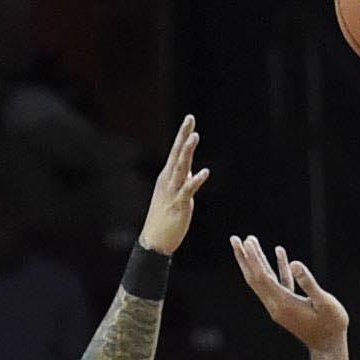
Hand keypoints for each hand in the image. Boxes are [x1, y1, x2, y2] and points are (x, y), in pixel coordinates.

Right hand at [136, 117, 207, 254]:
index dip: (182, 135)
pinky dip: (196, 180)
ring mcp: (173, 192)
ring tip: (194, 137)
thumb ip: (183, 180)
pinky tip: (205, 172)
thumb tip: (191, 170)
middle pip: (177, 154)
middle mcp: (168, 181)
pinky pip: (188, 191)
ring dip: (188, 152)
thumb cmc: (164, 218)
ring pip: (181, 168)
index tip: (189, 120)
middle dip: (183, 136)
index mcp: (167, 177)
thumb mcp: (174, 194)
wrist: (154, 240)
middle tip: (190, 119)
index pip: (176, 152)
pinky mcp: (179, 205)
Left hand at [229, 236, 348, 353]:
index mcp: (283, 303)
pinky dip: (276, 268)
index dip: (254, 258)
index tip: (246, 242)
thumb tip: (295, 263)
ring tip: (249, 242)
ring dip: (256, 261)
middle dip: (244, 258)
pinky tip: (279, 253)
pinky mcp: (285, 306)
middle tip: (234, 238)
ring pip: (262, 281)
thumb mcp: (324, 302)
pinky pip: (277, 283)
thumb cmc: (331, 325)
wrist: (329, 346)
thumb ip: (308, 283)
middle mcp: (276, 305)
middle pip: (254, 278)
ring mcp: (279, 307)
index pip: (262, 277)